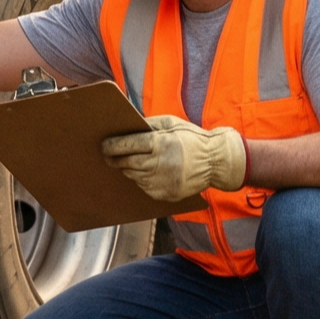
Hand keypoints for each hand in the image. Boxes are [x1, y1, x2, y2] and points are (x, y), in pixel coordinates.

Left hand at [100, 115, 247, 203]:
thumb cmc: (191, 139)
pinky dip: (141, 179)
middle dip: (116, 159)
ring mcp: (162, 182)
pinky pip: (144, 187)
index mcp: (160, 144)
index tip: (104, 145)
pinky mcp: (165, 194)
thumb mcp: (171, 123)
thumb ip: (148, 126)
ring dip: (129, 169)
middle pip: (127, 163)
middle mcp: (159, 165)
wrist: (215, 162)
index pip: (128, 145)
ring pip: (134, 176)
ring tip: (128, 161)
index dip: (112, 146)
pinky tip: (146, 171)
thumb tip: (126, 128)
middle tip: (108, 155)